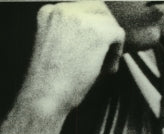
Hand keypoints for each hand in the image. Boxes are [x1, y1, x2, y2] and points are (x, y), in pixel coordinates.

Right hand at [17, 2, 125, 117]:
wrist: (46, 94)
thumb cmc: (50, 80)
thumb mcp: (54, 45)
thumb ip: (70, 33)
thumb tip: (99, 33)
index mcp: (49, 11)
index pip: (82, 9)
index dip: (93, 27)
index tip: (93, 48)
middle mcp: (63, 9)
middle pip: (98, 9)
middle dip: (105, 31)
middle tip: (106, 54)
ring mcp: (80, 19)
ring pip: (109, 22)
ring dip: (111, 44)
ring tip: (103, 66)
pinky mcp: (97, 32)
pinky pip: (118, 35)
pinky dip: (116, 53)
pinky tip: (107, 70)